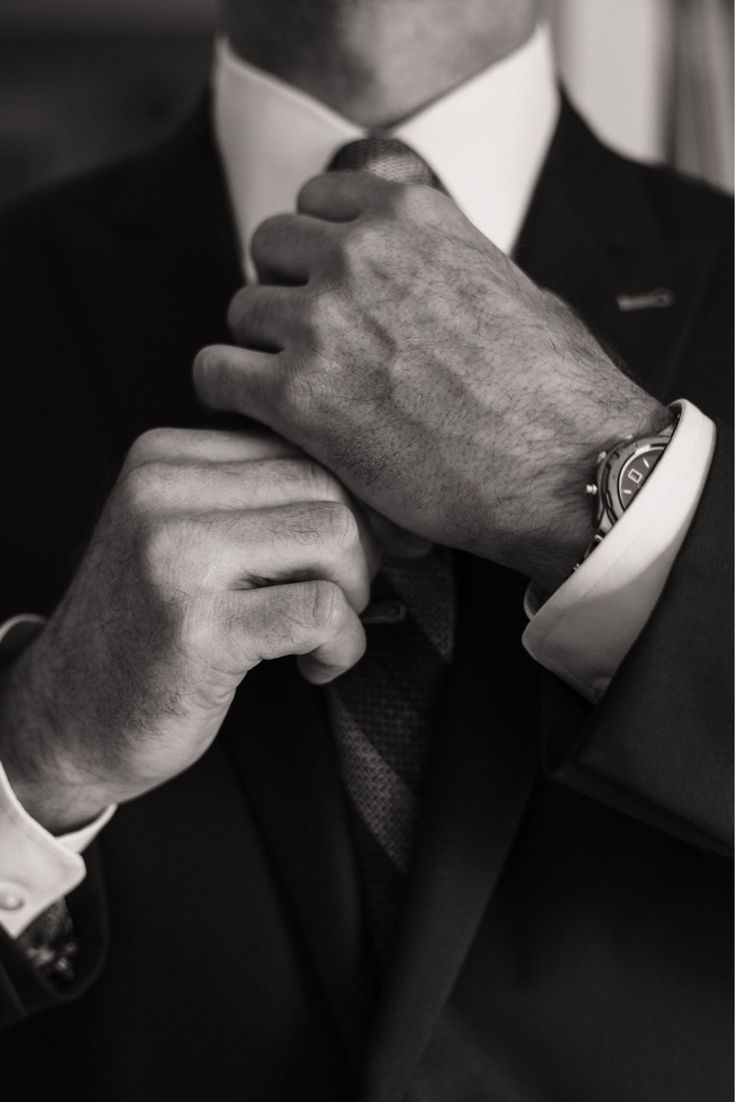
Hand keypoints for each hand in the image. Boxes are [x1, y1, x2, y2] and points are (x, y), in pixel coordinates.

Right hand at [0, 428, 375, 831]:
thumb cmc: (148, 630)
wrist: (70, 717)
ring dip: (351, 595)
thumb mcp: (184, 536)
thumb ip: (255, 500)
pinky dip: (343, 643)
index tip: (349, 558)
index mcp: (162, 458)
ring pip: (334, 535)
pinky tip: (314, 665)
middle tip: (337, 601)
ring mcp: (176, 557)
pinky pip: (321, 609)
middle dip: (358, 551)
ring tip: (321, 634)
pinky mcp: (197, 628)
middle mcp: (162, 493)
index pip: (299, 447)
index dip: (349, 506)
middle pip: (325, 485)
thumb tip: (373, 494)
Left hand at [193, 172, 670, 590]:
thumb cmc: (553, 388)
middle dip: (285, 289)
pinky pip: (215, 372)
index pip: (317, 200)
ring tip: (293, 386)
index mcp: (410, 216)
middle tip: (309, 340)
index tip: (327, 285)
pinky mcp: (298, 395)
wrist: (565, 464)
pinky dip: (226, 389)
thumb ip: (445, 260)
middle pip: (270, 247)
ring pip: (241, 310)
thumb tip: (426, 271)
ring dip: (260, 345)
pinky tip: (253, 410)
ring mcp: (322, 321)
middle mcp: (357, 254)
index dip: (319, 249)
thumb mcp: (509, 283)